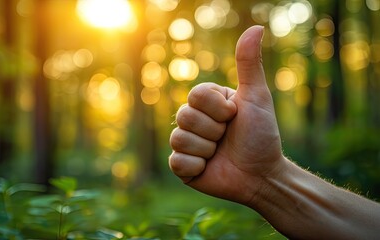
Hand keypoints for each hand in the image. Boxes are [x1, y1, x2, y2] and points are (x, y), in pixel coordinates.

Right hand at [169, 26, 284, 204]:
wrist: (262, 175)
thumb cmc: (262, 135)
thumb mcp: (256, 97)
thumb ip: (249, 64)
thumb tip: (256, 28)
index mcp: (207, 103)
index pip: (195, 95)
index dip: (217, 109)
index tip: (234, 116)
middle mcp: (193, 121)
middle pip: (184, 116)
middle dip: (213, 131)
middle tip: (227, 137)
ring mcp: (186, 144)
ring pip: (179, 139)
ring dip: (206, 149)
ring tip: (219, 153)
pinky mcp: (182, 166)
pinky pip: (176, 162)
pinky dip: (197, 166)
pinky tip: (209, 168)